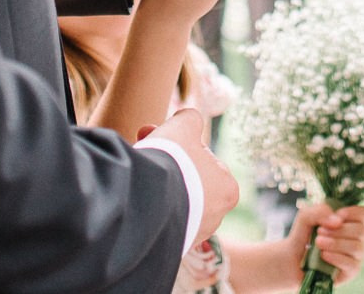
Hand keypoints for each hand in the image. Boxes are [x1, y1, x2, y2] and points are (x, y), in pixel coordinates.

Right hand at [141, 108, 237, 244]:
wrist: (148, 204)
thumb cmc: (173, 162)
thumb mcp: (183, 127)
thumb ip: (190, 118)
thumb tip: (188, 117)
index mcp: (228, 188)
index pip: (203, 159)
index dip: (178, 144)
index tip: (156, 137)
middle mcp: (216, 216)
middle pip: (187, 180)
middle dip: (166, 165)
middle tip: (143, 150)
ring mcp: (193, 234)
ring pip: (173, 200)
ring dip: (157, 185)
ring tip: (139, 175)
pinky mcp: (171, 246)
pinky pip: (160, 219)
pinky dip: (149, 206)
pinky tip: (136, 195)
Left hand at [287, 202, 363, 282]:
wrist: (292, 261)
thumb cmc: (302, 236)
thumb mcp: (305, 217)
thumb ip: (319, 211)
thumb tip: (337, 221)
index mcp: (350, 222)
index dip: (354, 212)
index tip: (338, 215)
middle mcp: (356, 239)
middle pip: (361, 230)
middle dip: (339, 230)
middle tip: (319, 231)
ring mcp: (355, 256)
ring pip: (357, 247)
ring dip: (336, 243)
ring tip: (318, 242)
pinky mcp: (351, 272)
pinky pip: (352, 264)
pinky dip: (336, 258)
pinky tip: (323, 255)